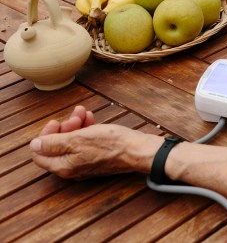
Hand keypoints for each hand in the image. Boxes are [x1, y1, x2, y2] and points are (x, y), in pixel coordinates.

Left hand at [30, 105, 160, 178]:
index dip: (45, 135)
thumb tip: (33, 146)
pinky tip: (92, 118)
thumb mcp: (77, 139)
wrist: (138, 150)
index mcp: (63, 166)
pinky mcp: (97, 158)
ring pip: (71, 142)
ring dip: (75, 125)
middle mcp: (71, 168)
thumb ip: (53, 143)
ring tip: (85, 113)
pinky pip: (84, 144)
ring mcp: (85, 164)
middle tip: (75, 116)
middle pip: (56, 146)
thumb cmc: (111, 144)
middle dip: (63, 127)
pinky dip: (85, 130)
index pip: (39, 153)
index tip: (57, 122)